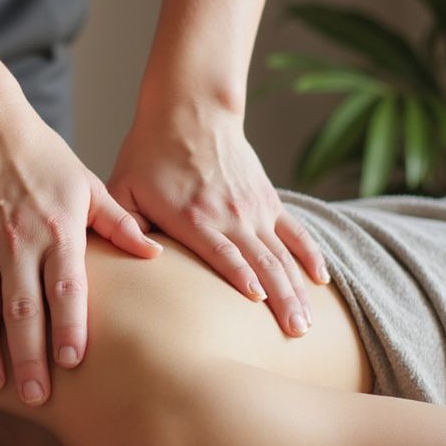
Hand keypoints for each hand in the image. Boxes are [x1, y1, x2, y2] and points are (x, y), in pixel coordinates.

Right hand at [0, 106, 161, 404]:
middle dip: (31, 357)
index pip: (67, 291)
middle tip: (37, 397)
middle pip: (25, 310)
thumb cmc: (42, 154)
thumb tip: (155, 254)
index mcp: (57, 233)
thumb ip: (119, 223)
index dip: (70, 329)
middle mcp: (17, 243)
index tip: (73, 364)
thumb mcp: (87, 184)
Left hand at [107, 98, 328, 336]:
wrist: (190, 111)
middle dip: (280, 299)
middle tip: (296, 334)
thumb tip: (134, 259)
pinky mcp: (267, 200)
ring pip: (283, 254)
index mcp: (192, 216)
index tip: (257, 301)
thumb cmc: (149, 154)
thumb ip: (123, 225)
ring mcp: (253, 208)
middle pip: (262, 262)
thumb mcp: (123, 187)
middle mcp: (229, 214)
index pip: (221, 251)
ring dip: (297, 289)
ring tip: (307, 323)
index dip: (240, 275)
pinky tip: (322, 280)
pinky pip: (296, 233)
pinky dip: (310, 256)